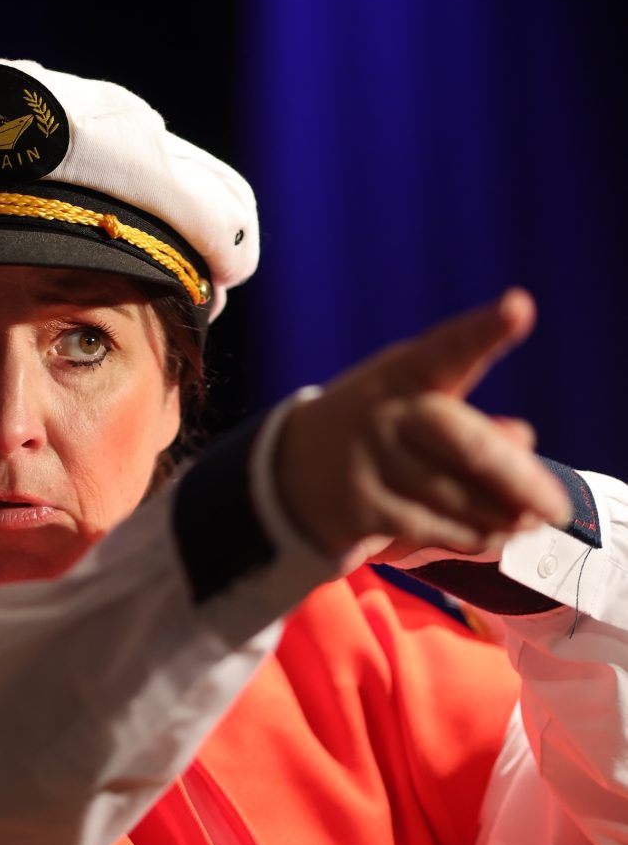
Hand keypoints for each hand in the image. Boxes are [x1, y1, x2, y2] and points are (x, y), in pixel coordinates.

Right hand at [274, 289, 571, 570]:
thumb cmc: (379, 428)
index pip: (449, 347)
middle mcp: (385, 412)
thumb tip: (524, 439)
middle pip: (462, 442)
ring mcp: (369, 461)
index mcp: (405, 372)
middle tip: (555, 506)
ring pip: (451, 495)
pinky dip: (466, 536)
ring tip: (527, 522)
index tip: (518, 307)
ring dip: (498, 516)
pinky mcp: (360, 506)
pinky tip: (488, 537)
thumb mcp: (418, 406)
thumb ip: (473, 420)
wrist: (290, 468)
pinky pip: (427, 527)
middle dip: (516, 477)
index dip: (484, 330)